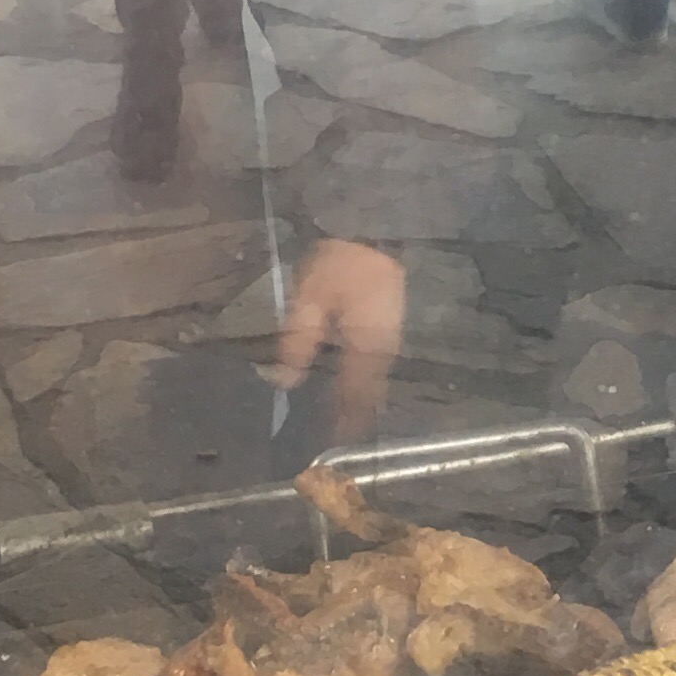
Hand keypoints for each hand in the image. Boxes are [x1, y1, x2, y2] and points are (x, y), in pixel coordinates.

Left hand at [271, 240, 405, 439]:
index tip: (327, 443)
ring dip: (358, 402)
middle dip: (351, 418)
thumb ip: (297, 341)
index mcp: (364, 347)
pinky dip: (363, 383)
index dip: (341, 422)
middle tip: (331, 437)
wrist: (374, 232)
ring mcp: (390, 340)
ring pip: (375, 384)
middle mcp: (383, 351)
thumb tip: (284, 382)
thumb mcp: (309, 299)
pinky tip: (348, 388)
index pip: (353, 398)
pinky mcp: (389, 330)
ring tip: (338, 420)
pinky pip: (377, 368)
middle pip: (369, 396)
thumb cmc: (338, 264)